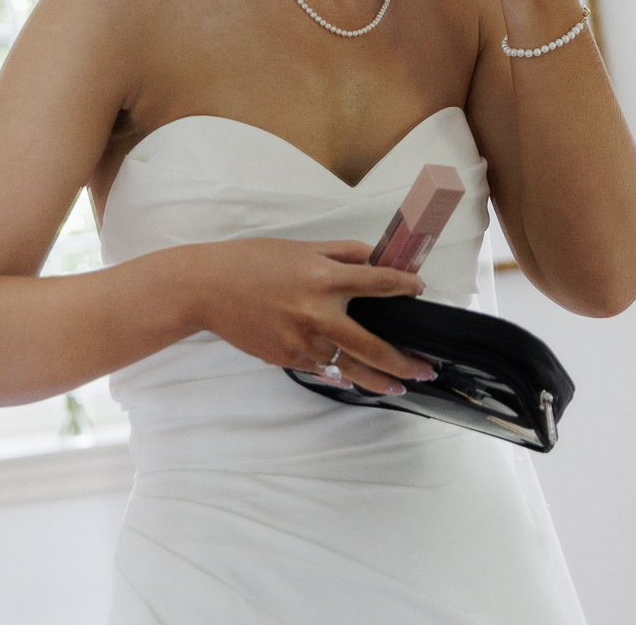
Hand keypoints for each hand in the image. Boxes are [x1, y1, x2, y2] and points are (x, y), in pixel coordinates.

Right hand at [184, 238, 432, 393]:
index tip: (420, 291)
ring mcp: (302, 342)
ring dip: (380, 380)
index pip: (380, 284)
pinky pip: (323, 371)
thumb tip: (378, 259)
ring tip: (401, 387)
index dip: (405, 287)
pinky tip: (359, 383)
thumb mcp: (303, 248)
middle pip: (374, 345)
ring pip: (351, 368)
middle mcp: (319, 314)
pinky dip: (343, 377)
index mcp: (326, 279)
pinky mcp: (287, 359)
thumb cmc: (253, 262)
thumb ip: (344, 253)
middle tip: (428, 367)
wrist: (207, 288)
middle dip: (404, 360)